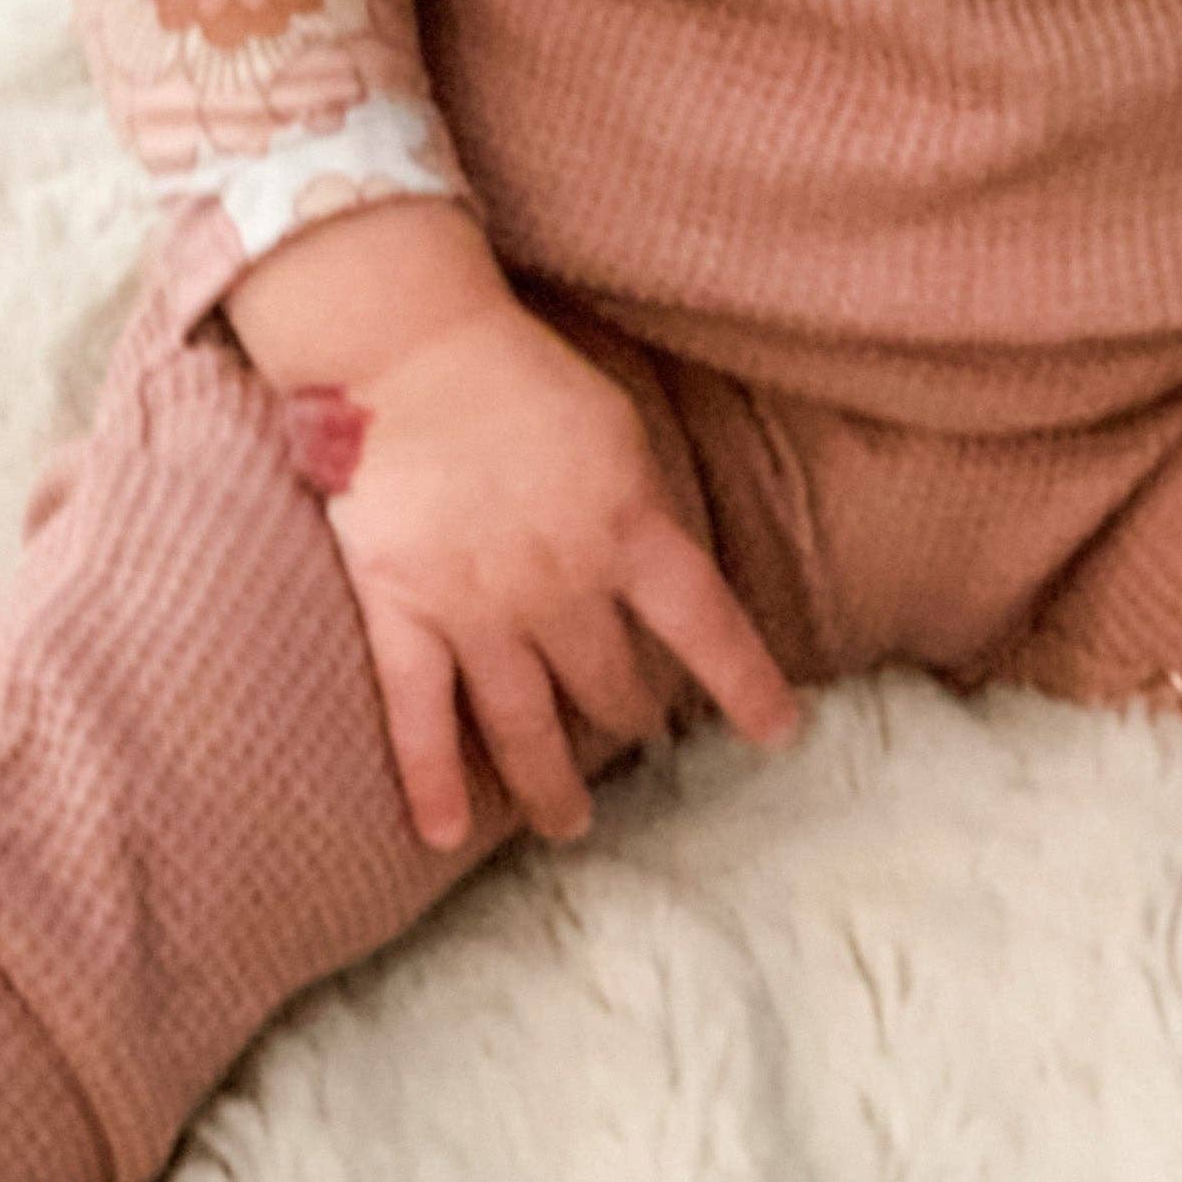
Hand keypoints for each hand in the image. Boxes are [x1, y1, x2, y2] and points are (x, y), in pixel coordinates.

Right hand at [271, 295, 804, 849]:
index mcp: (628, 530)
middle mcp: (561, 585)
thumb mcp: (617, 427)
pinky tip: (444, 835)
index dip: (746, 686)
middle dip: (632, 718)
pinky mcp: (404, 610)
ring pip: (525, 724)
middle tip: (640, 737)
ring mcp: (479, 607)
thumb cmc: (518, 372)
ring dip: (551, 783)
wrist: (410, 345)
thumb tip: (664, 568)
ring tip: (570, 824)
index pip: (708, 627)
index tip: (778, 734)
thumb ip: (642, 506)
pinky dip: (432, 780)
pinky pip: (419, 716)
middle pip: (609, 685)